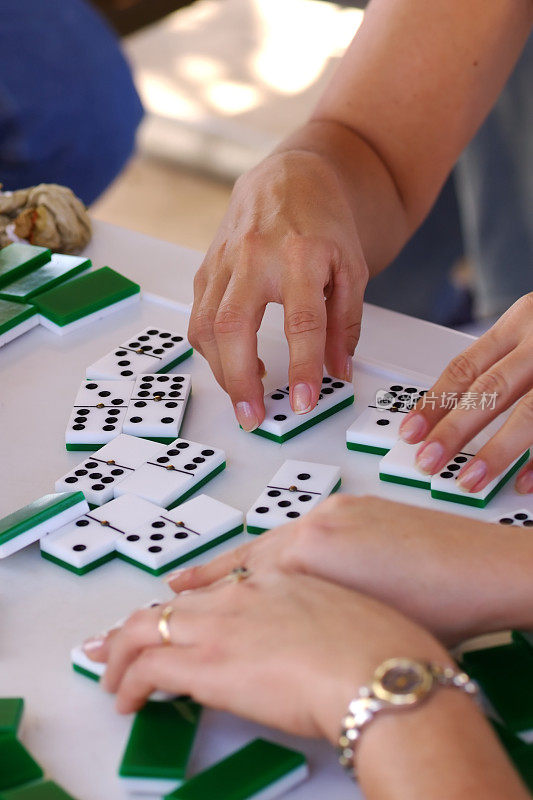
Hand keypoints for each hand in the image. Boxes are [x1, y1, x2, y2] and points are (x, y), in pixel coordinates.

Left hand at [83, 568, 447, 741]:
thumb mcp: (359, 611)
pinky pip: (149, 668)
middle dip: (139, 622)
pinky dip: (130, 683)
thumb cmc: (392, 647)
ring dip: (123, 652)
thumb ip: (327, 613)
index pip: (224, 579)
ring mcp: (223, 623)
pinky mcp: (207, 662)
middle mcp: (247, 589)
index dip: (194, 593)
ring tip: (113, 673)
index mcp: (286, 570)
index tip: (176, 600)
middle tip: (116, 640)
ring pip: (147, 626)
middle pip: (177, 601)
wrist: (386, 670)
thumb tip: (320, 636)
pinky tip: (128, 699)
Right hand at [166, 495, 532, 643]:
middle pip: (249, 554)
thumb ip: (301, 611)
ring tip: (210, 574)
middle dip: (209, 576)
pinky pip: (304, 527)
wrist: (490, 569)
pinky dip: (281, 547)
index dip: (206, 597)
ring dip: (243, 560)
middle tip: (173, 588)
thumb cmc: (442, 608)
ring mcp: (339, 509)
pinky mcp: (358, 505)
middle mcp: (318, 521)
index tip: (177, 605)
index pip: (243, 577)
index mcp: (312, 550)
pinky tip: (273, 560)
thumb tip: (272, 616)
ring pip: (275, 537)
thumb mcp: (354, 622)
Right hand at [188, 149, 367, 430]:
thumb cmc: (324, 224)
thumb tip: (338, 372)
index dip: (302, 366)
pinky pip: (199, 315)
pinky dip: (211, 348)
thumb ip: (345, 323)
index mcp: (302, 255)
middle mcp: (256, 256)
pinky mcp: (207, 267)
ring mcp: (224, 261)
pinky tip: (233, 364)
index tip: (303, 402)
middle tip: (253, 416)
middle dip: (240, 379)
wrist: (289, 179)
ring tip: (246, 396)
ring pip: (206, 325)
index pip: (301, 321)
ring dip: (221, 370)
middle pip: (234, 326)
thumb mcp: (351, 269)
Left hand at [398, 293, 532, 493]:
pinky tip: (526, 482)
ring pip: (531, 411)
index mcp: (521, 322)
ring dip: (498, 451)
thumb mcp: (531, 331)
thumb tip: (448, 415)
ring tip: (472, 479)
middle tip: (428, 461)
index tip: (411, 432)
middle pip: (492, 389)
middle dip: (456, 430)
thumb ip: (500, 365)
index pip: (466, 366)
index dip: (434, 402)